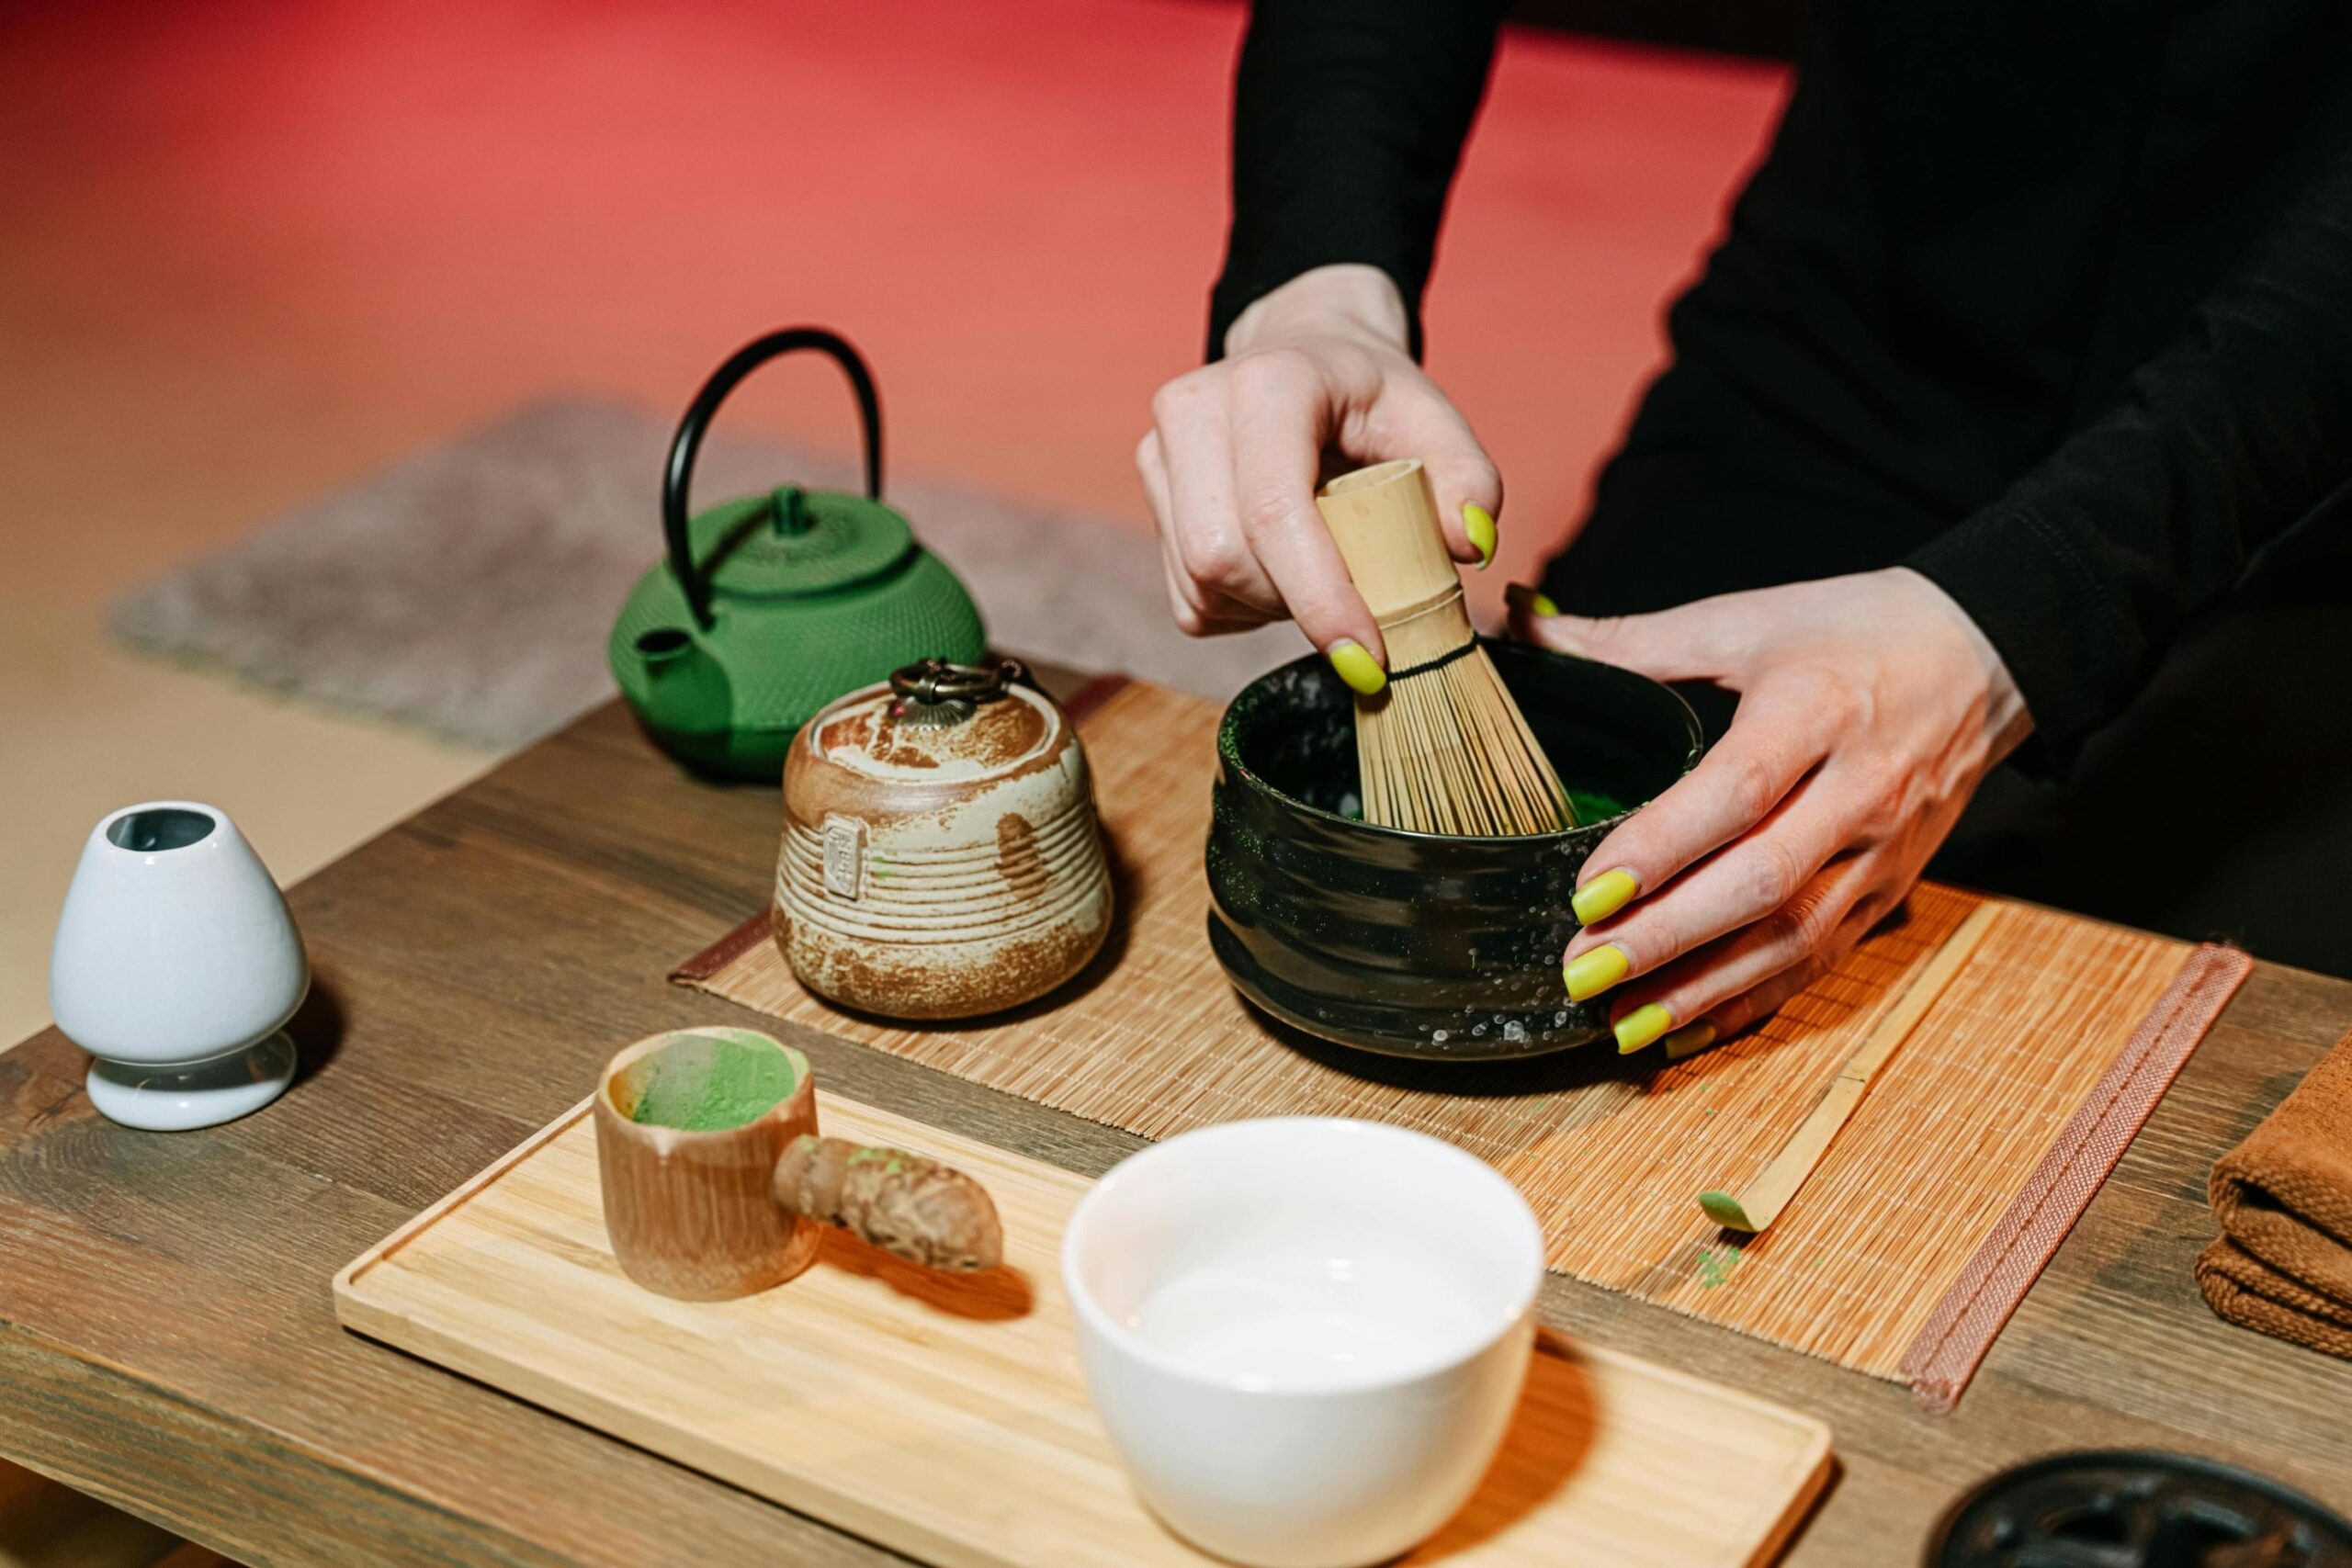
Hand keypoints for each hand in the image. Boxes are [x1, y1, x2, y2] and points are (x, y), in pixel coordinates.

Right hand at [1136, 264, 1500, 692]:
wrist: (1305, 357)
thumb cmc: (1371, 397)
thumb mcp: (1436, 421)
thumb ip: (1470, 481)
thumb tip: (1466, 545)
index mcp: (1268, 383)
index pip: (1273, 510)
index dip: (1319, 597)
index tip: (1369, 659)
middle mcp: (1194, 409)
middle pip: (1222, 556)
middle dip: (1294, 602)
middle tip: (1354, 596)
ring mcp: (1159, 452)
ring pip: (1200, 585)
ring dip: (1268, 608)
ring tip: (1318, 568)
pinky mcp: (1149, 496)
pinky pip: (1189, 598)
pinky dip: (1242, 610)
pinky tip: (1279, 570)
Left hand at [1512, 567, 2031, 1054]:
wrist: (1987, 654)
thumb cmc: (1857, 630)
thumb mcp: (1747, 619)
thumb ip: (1633, 641)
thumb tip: (1529, 626)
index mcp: (1817, 710)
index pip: (1736, 792)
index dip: (1661, 848)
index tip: (1587, 892)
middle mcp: (1858, 790)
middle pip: (1762, 882)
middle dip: (1667, 939)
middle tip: (1582, 970)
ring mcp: (1880, 851)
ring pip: (1793, 938)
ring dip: (1702, 989)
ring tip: (1619, 1022)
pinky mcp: (1890, 890)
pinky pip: (1820, 960)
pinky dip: (1750, 1002)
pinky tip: (1683, 1030)